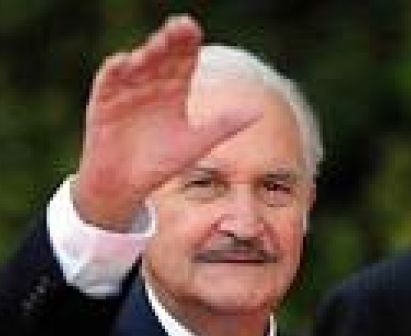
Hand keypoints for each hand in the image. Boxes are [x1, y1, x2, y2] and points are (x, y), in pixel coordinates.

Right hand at [74, 15, 257, 230]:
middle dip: (170, 42)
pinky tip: (123, 63)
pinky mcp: (104, 104)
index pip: (183, 61)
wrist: (126, 185)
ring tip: (158, 46)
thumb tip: (257, 112)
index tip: (193, 29)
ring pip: (137, 65)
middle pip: (161, 57)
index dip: (187, 44)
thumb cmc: (160, 165)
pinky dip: (114, 72)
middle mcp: (151, 87)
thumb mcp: (195, 145)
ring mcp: (127, 93)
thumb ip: (222, 127)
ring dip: (146, 55)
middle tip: (179, 28)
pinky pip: (109, 83)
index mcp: (174, 93)